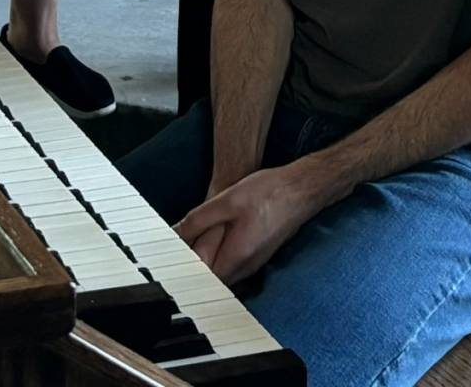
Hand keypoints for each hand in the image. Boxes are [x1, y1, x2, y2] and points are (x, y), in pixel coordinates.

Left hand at [175, 164, 322, 283]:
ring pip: (222, 273)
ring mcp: (254, 262)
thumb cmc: (269, 193)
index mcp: (237, 256)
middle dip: (192, 269)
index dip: (183, 274)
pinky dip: (219, 258)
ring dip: (205, 263)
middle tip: (175, 256)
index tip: (168, 265)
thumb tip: (175, 233)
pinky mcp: (258, 254)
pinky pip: (232, 264)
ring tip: (188, 249)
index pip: (202, 280)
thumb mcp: (227, 200)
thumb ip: (199, 220)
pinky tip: (212, 243)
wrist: (302, 190)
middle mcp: (246, 266)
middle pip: (211, 280)